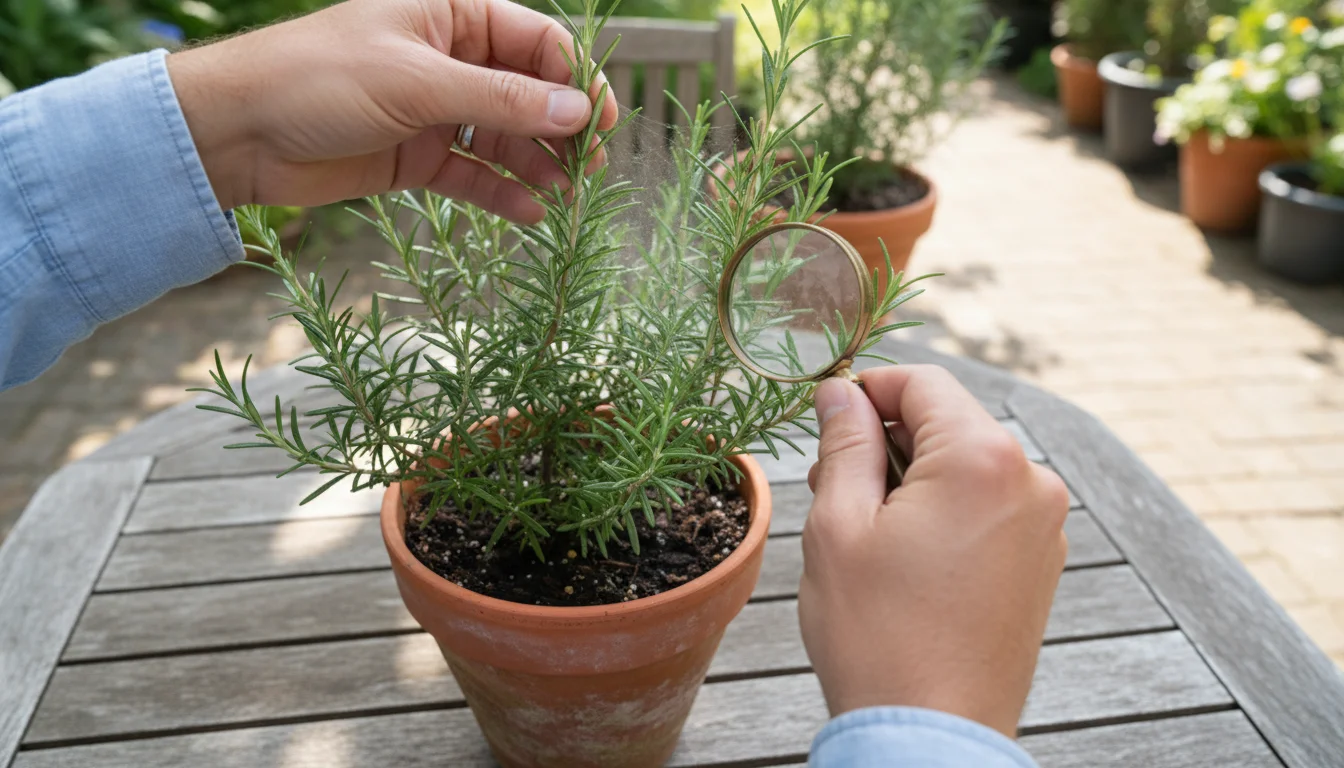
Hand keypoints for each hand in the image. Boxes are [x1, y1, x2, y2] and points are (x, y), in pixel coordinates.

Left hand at [166, 0, 617, 222]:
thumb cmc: (319, 78)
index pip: (536, 41)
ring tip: (566, 198)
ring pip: (505, 137)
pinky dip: (502, 193)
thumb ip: (500, 99)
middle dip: (561, 129)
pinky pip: (474, 173)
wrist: (239, 132)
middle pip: (528, 92)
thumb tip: (577, 112)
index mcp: (451, 15)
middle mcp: (449, 59)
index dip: (575, 79)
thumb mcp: (417, 82)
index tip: (602, 121)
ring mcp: (434, 109)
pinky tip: (530, 214)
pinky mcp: (417, 155)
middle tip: (591, 168)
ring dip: (537, 165)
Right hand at [798, 366, 1068, 737]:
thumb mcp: (839, 525)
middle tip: (830, 483)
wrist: (933, 735)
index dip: (867, 388)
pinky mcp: (1040, 561)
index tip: (827, 414)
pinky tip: (902, 555)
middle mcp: (1030, 481)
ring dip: (912, 477)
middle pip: (948, 421)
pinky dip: (944, 510)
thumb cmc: (878, 636)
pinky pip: (988, 505)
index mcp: (983, 459)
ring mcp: (1043, 524)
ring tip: (861, 528)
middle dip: (886, 439)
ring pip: (967, 465)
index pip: (923, 383)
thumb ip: (844, 443)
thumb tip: (840, 392)